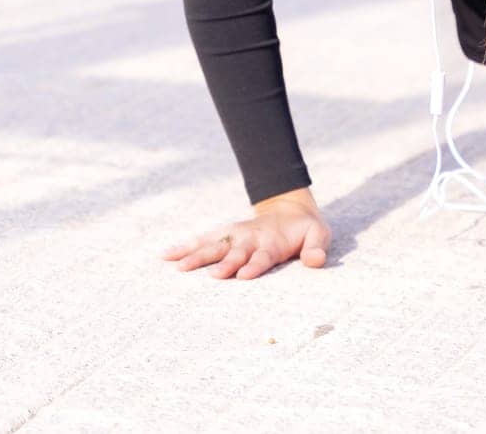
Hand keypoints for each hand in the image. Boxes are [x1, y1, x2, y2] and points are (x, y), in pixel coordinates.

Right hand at [160, 187, 332, 278]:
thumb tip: (317, 261)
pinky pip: (203, 240)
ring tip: (178, 267)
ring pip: (214, 246)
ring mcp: (236, 236)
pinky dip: (185, 246)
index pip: (263, 256)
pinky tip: (166, 256)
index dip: (255, 265)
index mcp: (273, 243)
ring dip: (198, 255)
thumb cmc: (305, 230)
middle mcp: (251, 239)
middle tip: (212, 275)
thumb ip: (317, 248)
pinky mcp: (225, 235)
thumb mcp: (319, 235)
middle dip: (224, 264)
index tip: (244, 275)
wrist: (290, 209)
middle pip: (236, 253)